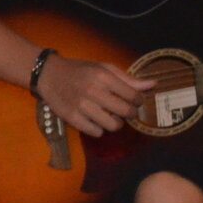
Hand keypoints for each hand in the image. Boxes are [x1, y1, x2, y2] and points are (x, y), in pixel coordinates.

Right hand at [34, 56, 154, 136]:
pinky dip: (99, 129)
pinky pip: (96, 133)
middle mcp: (93, 91)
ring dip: (115, 123)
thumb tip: (153, 85)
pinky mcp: (72, 118)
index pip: (133, 96)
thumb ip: (128, 79)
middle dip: (130, 114)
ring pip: (113, 126)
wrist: (49, 75)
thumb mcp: (103, 69)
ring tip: (109, 115)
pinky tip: (94, 119)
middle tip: (125, 111)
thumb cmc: (81, 71)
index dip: (138, 101)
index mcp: (103, 76)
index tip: (134, 100)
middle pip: (125, 112)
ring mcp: (82, 106)